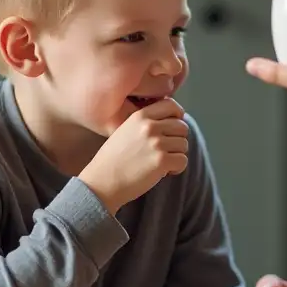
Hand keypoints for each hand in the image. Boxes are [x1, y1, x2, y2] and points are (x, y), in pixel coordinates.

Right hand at [80, 99, 188, 214]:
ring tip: (160, 162)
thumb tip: (174, 121)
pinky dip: (177, 168)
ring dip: (176, 155)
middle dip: (177, 140)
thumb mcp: (125, 130)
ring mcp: (156, 143)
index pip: (171, 105)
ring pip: (184, 144)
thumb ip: (146, 123)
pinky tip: (163, 172)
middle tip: (165, 151)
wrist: (102, 181)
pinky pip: (183, 161)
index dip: (177, 116)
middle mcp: (149, 126)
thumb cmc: (113, 159)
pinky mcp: (162, 161)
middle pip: (182, 127)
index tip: (174, 126)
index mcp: (140, 116)